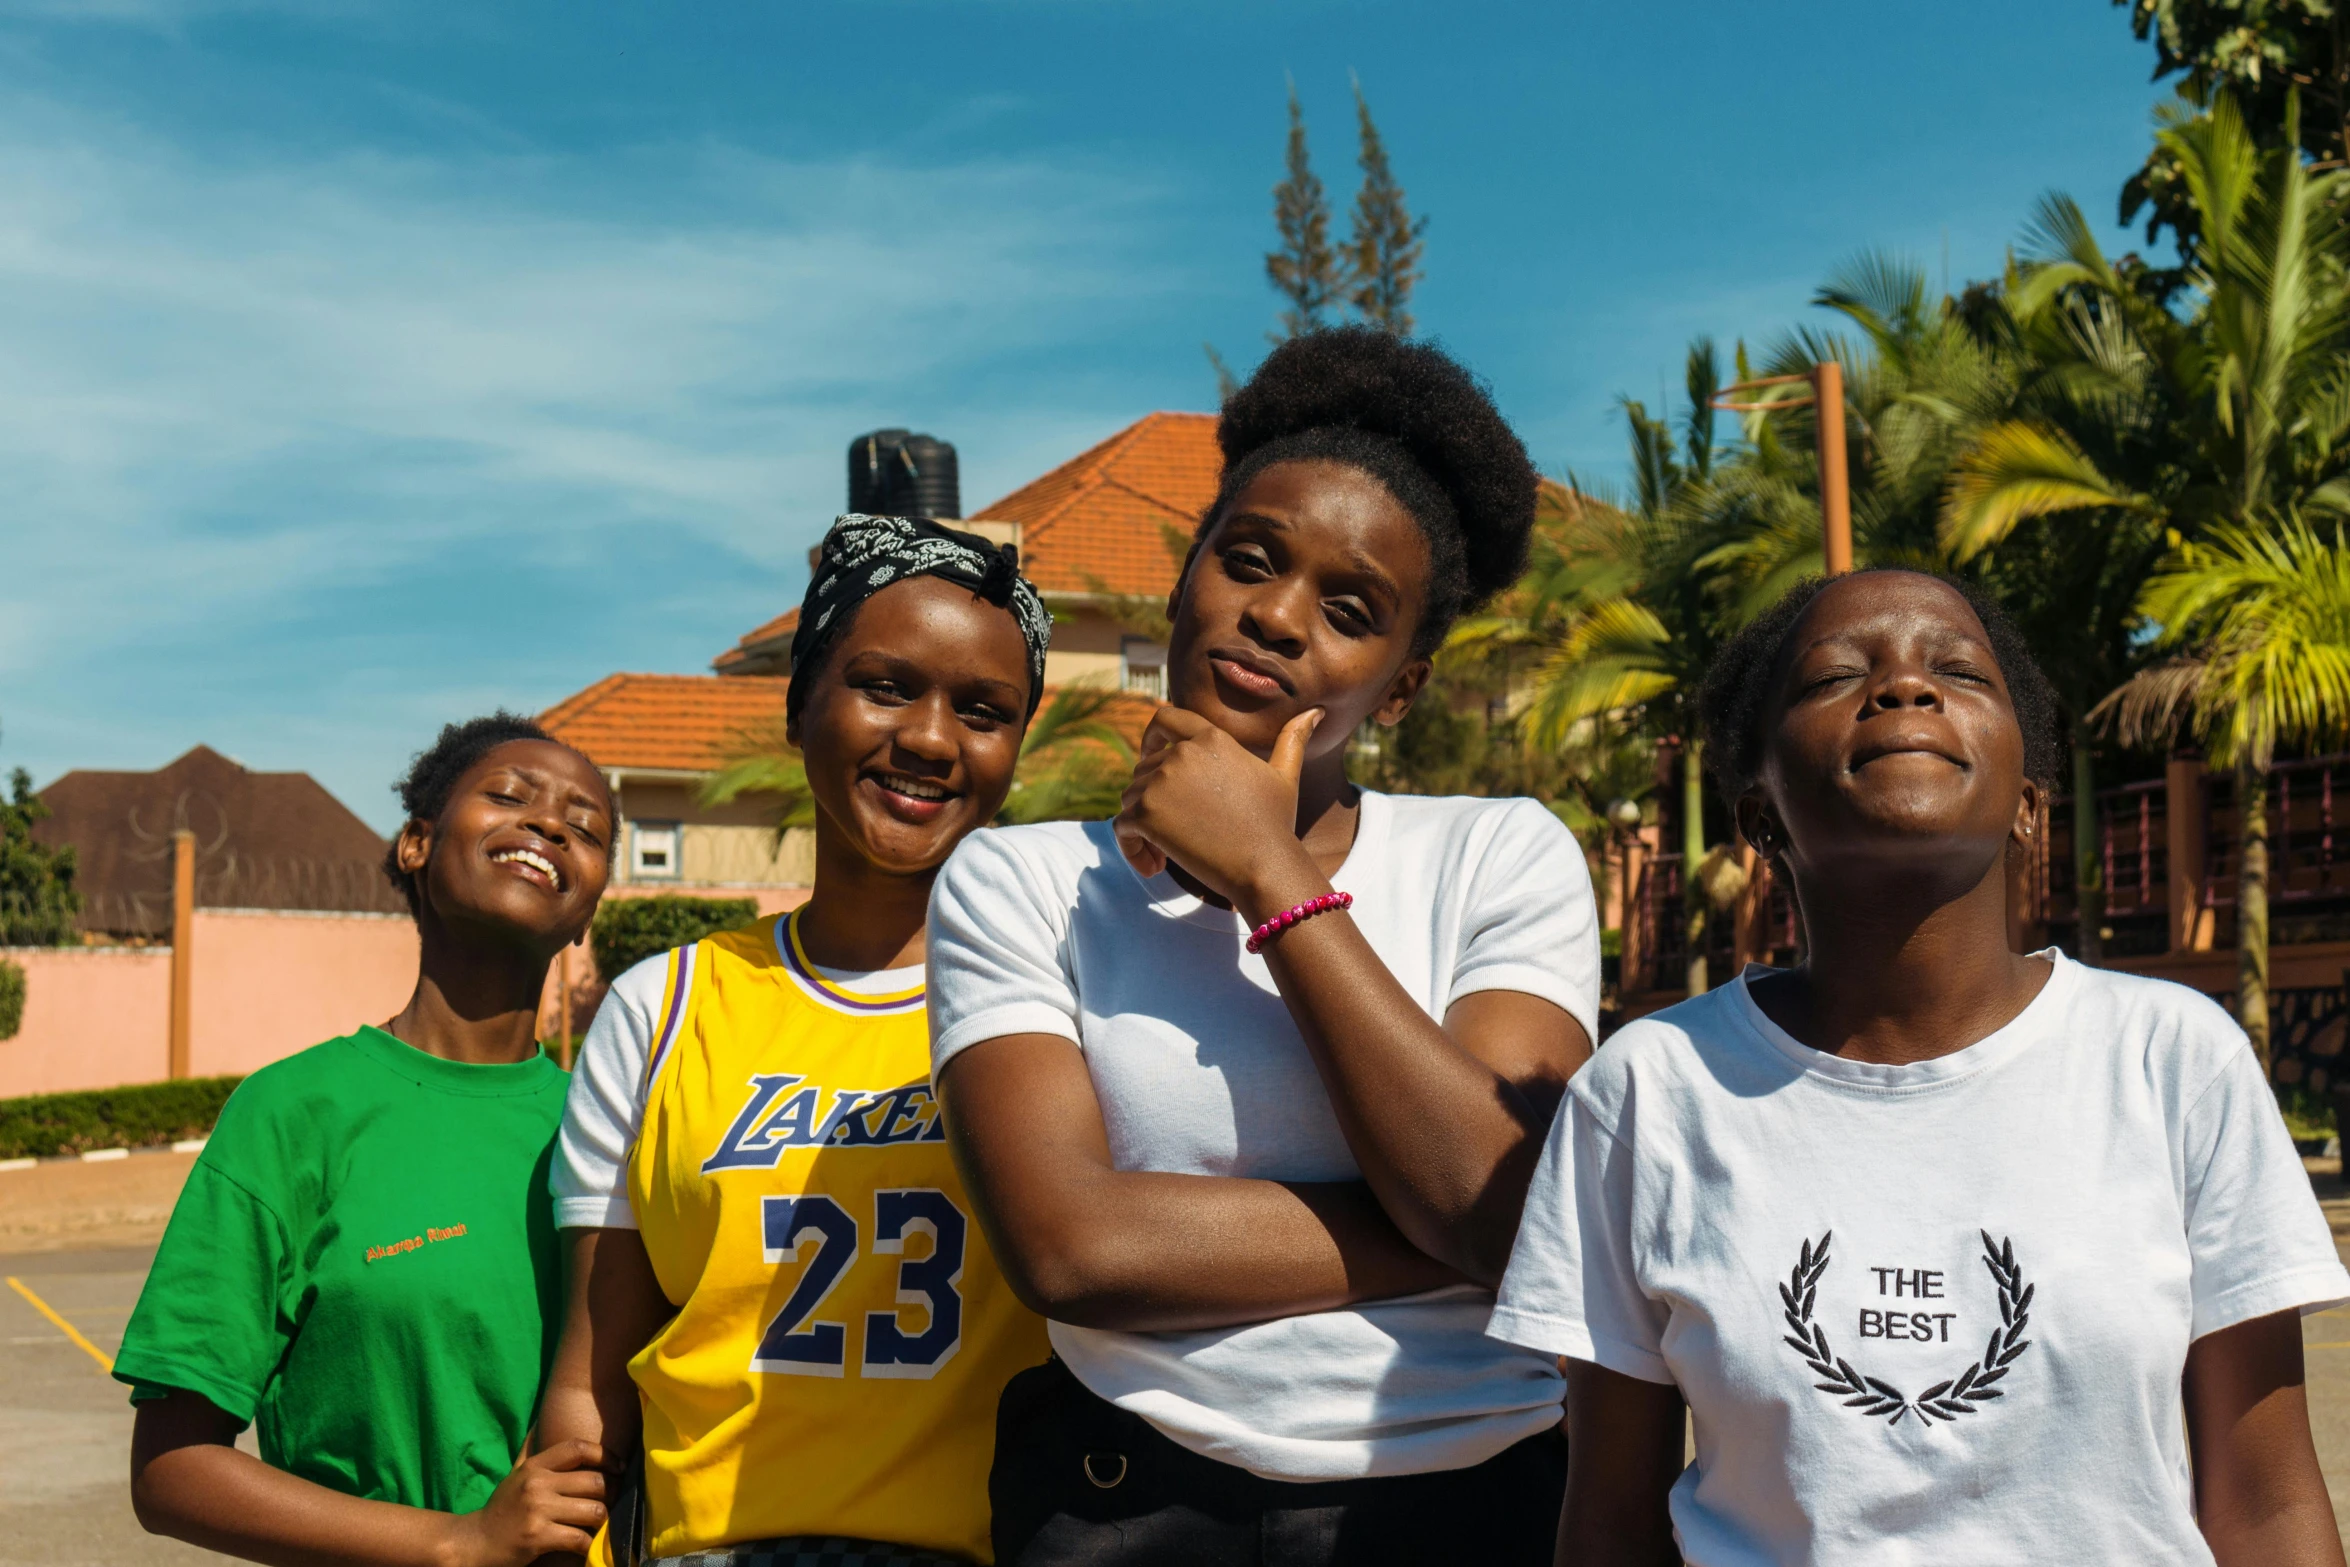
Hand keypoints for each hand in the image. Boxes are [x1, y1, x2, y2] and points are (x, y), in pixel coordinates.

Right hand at [439, 1440, 607, 1566]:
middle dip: (609, 1495)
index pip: (578, 1448)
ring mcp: (537, 1510)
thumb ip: (535, 1456)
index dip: (606, 1455)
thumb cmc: (502, 1510)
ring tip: (596, 1526)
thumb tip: (541, 1421)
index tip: (620, 1468)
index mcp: (534, 1467)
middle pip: (595, 1482)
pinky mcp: (538, 1537)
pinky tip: (583, 1546)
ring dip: (601, 1521)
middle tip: (609, 1504)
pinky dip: (588, 1545)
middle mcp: (537, 1484)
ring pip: (594, 1510)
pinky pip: (580, 1538)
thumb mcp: (516, 1476)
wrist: (473, 1543)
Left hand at [1114, 706, 1323, 909]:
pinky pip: (1121, 827)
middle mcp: (1182, 753)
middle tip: (1176, 833)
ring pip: (1130, 797)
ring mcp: (1161, 782)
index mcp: (1211, 738)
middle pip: (1144, 768)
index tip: (1149, 754)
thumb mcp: (1285, 777)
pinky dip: (1132, 849)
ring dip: (1142, 824)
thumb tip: (1314, 711)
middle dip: (1152, 798)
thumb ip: (1291, 741)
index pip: (1165, 717)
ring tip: (1166, 853)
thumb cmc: (1276, 825)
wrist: (1264, 866)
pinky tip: (1154, 866)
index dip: (1151, 735)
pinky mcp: (1145, 814)